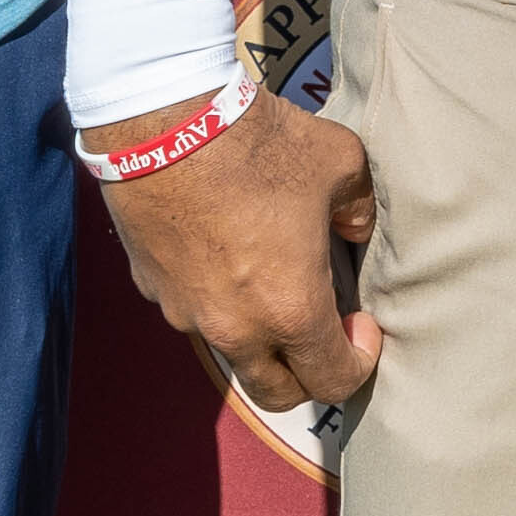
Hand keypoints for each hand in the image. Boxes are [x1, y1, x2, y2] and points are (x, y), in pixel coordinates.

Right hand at [94, 91, 380, 414]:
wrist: (164, 122)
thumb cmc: (259, 145)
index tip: (362, 326)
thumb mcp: (341, 164)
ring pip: (232, 352)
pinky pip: (193, 312)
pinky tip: (226, 253)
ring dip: (260, 337)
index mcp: (290, 309)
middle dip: (308, 376)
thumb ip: (360, 209)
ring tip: (274, 283)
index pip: (332, 381)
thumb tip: (355, 229)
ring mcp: (187, 313)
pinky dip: (217, 300)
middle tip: (324, 331)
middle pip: (277, 393)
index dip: (359, 363)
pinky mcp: (153, 288)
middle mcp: (235, 327)